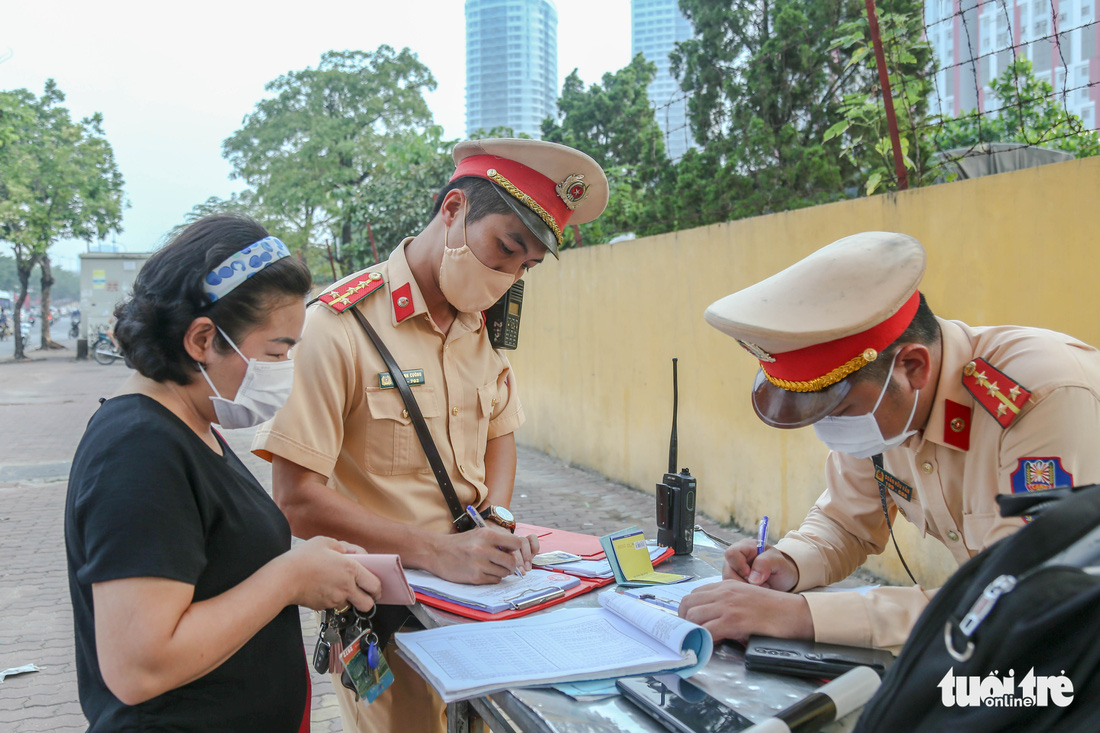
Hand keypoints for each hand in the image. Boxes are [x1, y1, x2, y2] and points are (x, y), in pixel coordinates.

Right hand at [280, 537, 381, 611]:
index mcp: (351, 570)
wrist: (283, 578)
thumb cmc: (303, 559)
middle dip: (369, 599)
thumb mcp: (325, 542)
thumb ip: (344, 547)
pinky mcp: (323, 607)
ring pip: (350, 604)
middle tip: (364, 592)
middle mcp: (346, 587)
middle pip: (368, 604)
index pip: (375, 585)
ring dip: (349, 597)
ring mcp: (335, 599)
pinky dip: (333, 598)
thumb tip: (353, 554)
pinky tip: (324, 588)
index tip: (375, 585)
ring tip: (337, 585)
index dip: (377, 587)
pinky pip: (334, 604)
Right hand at [430, 527, 535, 583]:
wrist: (437, 552)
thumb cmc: (460, 543)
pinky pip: (494, 580)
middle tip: (506, 564)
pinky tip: (484, 572)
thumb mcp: (479, 534)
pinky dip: (493, 577)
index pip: (515, 543)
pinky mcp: (475, 577)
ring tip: (492, 567)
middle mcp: (484, 549)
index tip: (512, 551)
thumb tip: (517, 551)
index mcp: (487, 535)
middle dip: (511, 564)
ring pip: (504, 572)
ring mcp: (479, 564)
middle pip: (511, 561)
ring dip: (501, 571)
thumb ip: (497, 541)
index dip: (516, 548)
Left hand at [678, 580, 812, 644]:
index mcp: (726, 586)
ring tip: (699, 641)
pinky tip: (709, 646)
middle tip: (691, 635)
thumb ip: (726, 603)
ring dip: (692, 630)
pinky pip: (707, 630)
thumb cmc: (773, 609)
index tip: (691, 624)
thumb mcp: (745, 598)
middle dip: (684, 620)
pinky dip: (703, 640)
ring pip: (693, 616)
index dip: (688, 610)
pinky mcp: (733, 620)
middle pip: (688, 603)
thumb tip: (711, 620)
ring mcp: (727, 605)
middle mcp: (723, 592)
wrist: (793, 613)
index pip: (694, 594)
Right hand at [722, 538, 798, 590]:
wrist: (782, 579)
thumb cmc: (780, 567)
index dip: (740, 566)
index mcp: (745, 547)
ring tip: (760, 588)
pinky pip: (732, 591)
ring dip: (745, 589)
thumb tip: (752, 579)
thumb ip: (766, 563)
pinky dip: (744, 595)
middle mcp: (736, 558)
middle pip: (728, 571)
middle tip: (760, 584)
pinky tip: (755, 592)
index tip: (753, 575)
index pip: (732, 554)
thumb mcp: (778, 562)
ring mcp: (733, 571)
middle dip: (745, 582)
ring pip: (729, 583)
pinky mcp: (734, 583)